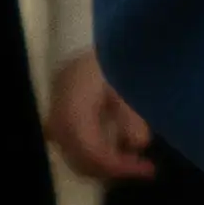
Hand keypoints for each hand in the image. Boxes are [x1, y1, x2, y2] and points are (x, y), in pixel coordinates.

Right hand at [44, 53, 155, 182]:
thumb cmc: (123, 55)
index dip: (118, 166)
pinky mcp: (60, 115)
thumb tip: (138, 144)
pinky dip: (97, 154)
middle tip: (146, 169)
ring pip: (75, 156)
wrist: (110, 34)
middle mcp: (58, 116)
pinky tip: (121, 149)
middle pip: (80, 158)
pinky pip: (74, 146)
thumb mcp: (133, 82)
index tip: (148, 169)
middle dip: (113, 168)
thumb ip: (132, 113)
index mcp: (74, 106)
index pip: (91, 150)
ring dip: (105, 164)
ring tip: (136, 162)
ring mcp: (55, 117)